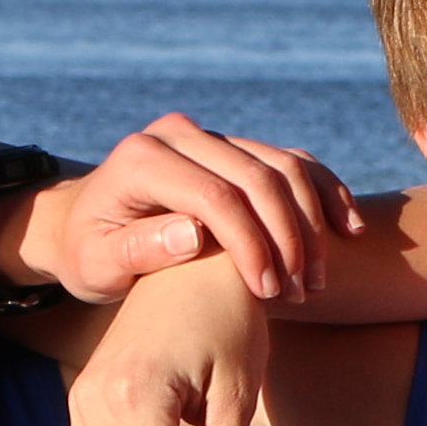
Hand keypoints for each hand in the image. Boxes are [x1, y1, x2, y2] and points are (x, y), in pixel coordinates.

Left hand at [32, 116, 359, 305]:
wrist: (82, 224)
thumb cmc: (87, 253)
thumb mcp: (97, 264)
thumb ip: (139, 249)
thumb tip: (194, 234)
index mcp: (143, 158)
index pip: (216, 195)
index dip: (251, 243)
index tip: (269, 290)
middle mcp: (179, 135)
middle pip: (257, 175)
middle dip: (288, 237)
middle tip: (302, 290)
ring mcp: (209, 137)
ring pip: (281, 165)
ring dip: (309, 222)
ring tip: (315, 278)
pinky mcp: (232, 147)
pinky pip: (289, 161)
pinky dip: (321, 192)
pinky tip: (344, 231)